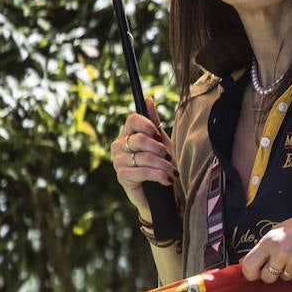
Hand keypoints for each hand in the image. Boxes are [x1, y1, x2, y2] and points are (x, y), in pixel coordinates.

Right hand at [111, 98, 176, 215]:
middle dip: (159, 149)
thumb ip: (153, 121)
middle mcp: (119, 145)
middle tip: (169, 157)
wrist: (160, 192)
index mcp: (127, 133)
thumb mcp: (161, 141)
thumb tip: (148, 99)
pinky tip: (168, 180)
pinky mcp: (122, 177)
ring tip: (173, 172)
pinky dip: (159, 175)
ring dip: (164, 165)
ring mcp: (118, 161)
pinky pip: (142, 172)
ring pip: (144, 157)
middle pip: (139, 139)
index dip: (147, 125)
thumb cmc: (159, 163)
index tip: (159, 135)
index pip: (132, 120)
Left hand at [240, 205, 291, 284]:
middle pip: (266, 277)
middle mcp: (281, 252)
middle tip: (282, 262)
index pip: (249, 265)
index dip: (250, 273)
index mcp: (270, 240)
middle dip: (272, 274)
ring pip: (284, 278)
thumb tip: (244, 261)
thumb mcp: (279, 230)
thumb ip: (263, 247)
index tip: (254, 274)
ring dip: (289, 271)